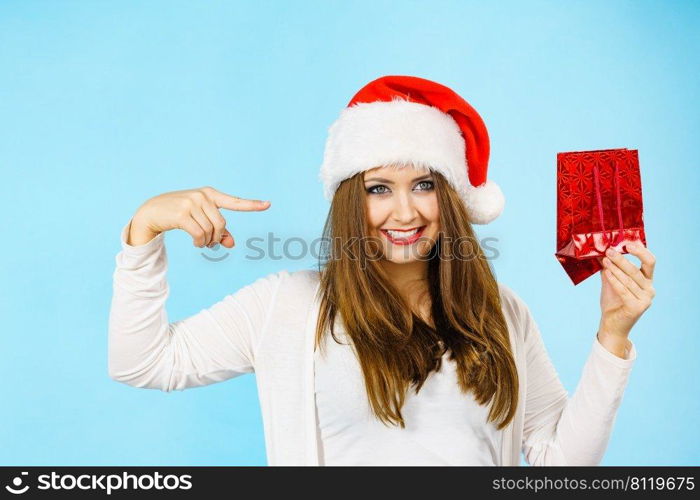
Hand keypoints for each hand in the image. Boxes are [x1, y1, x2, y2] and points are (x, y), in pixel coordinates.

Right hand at [129, 186, 270, 247]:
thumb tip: (232, 244)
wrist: (152, 210)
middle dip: (217, 237)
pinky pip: (199, 234)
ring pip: (210, 231)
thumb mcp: (201, 220)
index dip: (252, 205)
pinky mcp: (181, 214)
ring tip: (200, 243)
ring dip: (207, 242)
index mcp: (210, 194)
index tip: (268, 204)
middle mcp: (202, 196)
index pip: (234, 201)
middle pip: (221, 224)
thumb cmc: (180, 215)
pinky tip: (196, 244)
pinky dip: (200, 243)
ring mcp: (191, 203)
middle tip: (209, 242)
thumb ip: (218, 231)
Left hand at [596, 243, 655, 339]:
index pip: (650, 261)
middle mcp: (650, 289)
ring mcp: (646, 299)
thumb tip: (601, 250)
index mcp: (647, 280)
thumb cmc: (613, 302)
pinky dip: (614, 280)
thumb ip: (610, 267)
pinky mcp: (638, 307)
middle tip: (609, 250)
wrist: (611, 324)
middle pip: (637, 269)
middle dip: (622, 259)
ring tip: (604, 260)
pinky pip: (623, 290)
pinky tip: (606, 271)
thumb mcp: (611, 281)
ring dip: (615, 268)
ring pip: (629, 279)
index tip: (627, 242)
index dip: (641, 250)